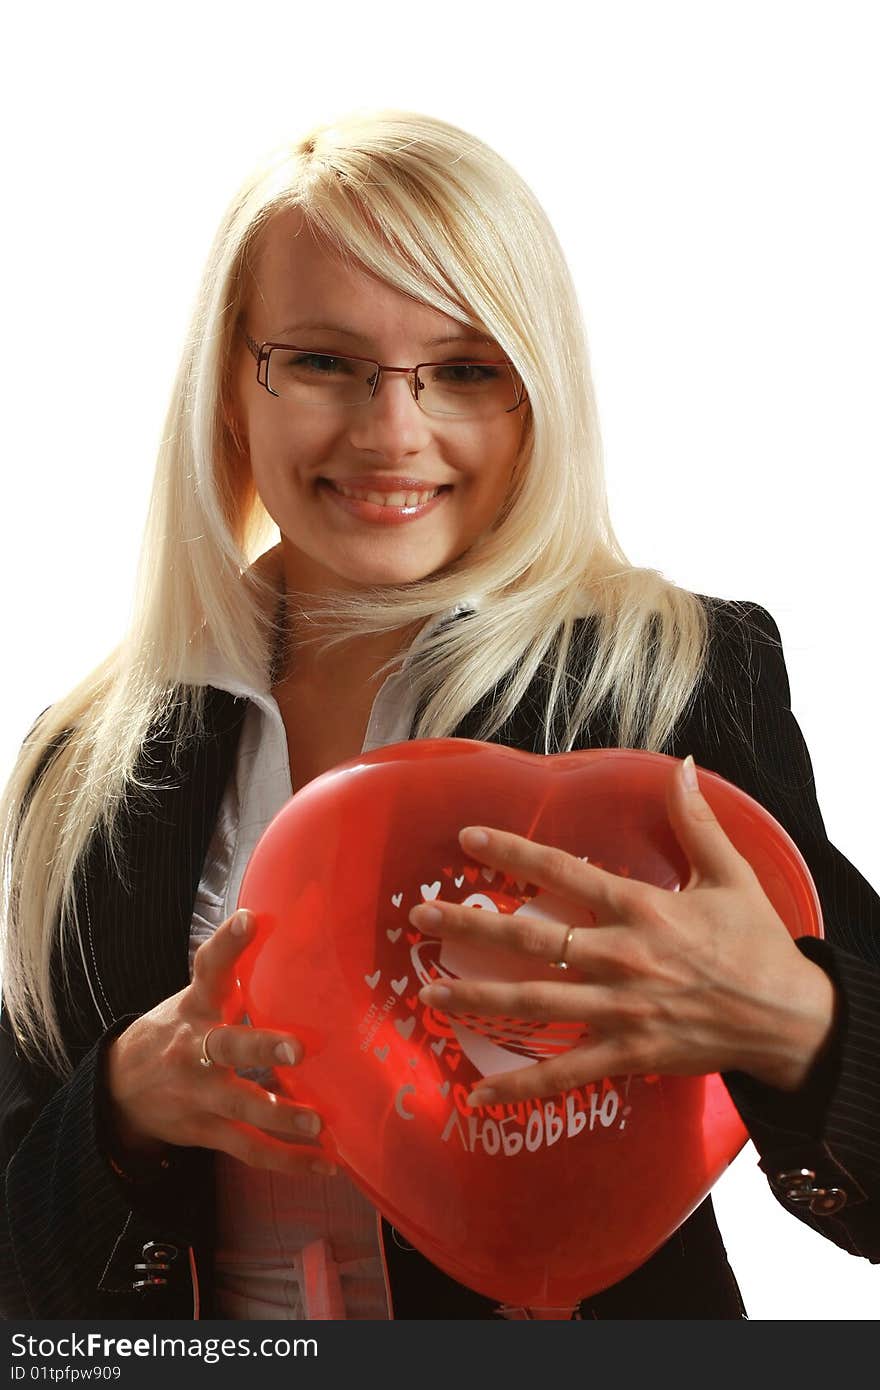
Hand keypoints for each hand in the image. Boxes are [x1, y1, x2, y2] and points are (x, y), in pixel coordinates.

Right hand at [104, 909, 334, 1177]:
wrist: (119, 1090)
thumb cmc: (178, 1030)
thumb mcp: (197, 997)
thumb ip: (233, 971)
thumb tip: (281, 921)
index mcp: (196, 1006)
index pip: (208, 968)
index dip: (228, 943)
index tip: (249, 919)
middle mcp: (195, 1049)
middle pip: (226, 1046)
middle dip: (261, 1048)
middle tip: (297, 1048)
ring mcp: (199, 1094)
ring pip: (241, 1107)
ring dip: (281, 1117)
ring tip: (320, 1124)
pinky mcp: (207, 1130)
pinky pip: (249, 1149)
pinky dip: (288, 1160)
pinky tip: (326, 1163)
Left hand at [410, 755, 835, 1104]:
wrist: (790, 1019)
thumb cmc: (758, 943)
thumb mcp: (731, 874)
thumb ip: (696, 820)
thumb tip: (680, 764)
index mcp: (642, 909)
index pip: (565, 872)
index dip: (515, 852)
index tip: (469, 838)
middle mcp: (622, 956)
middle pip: (532, 939)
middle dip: (471, 927)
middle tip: (420, 917)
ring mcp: (621, 1009)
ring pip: (536, 1004)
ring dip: (480, 998)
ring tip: (429, 994)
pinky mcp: (629, 1053)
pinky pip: (566, 1073)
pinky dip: (523, 1087)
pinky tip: (480, 1093)